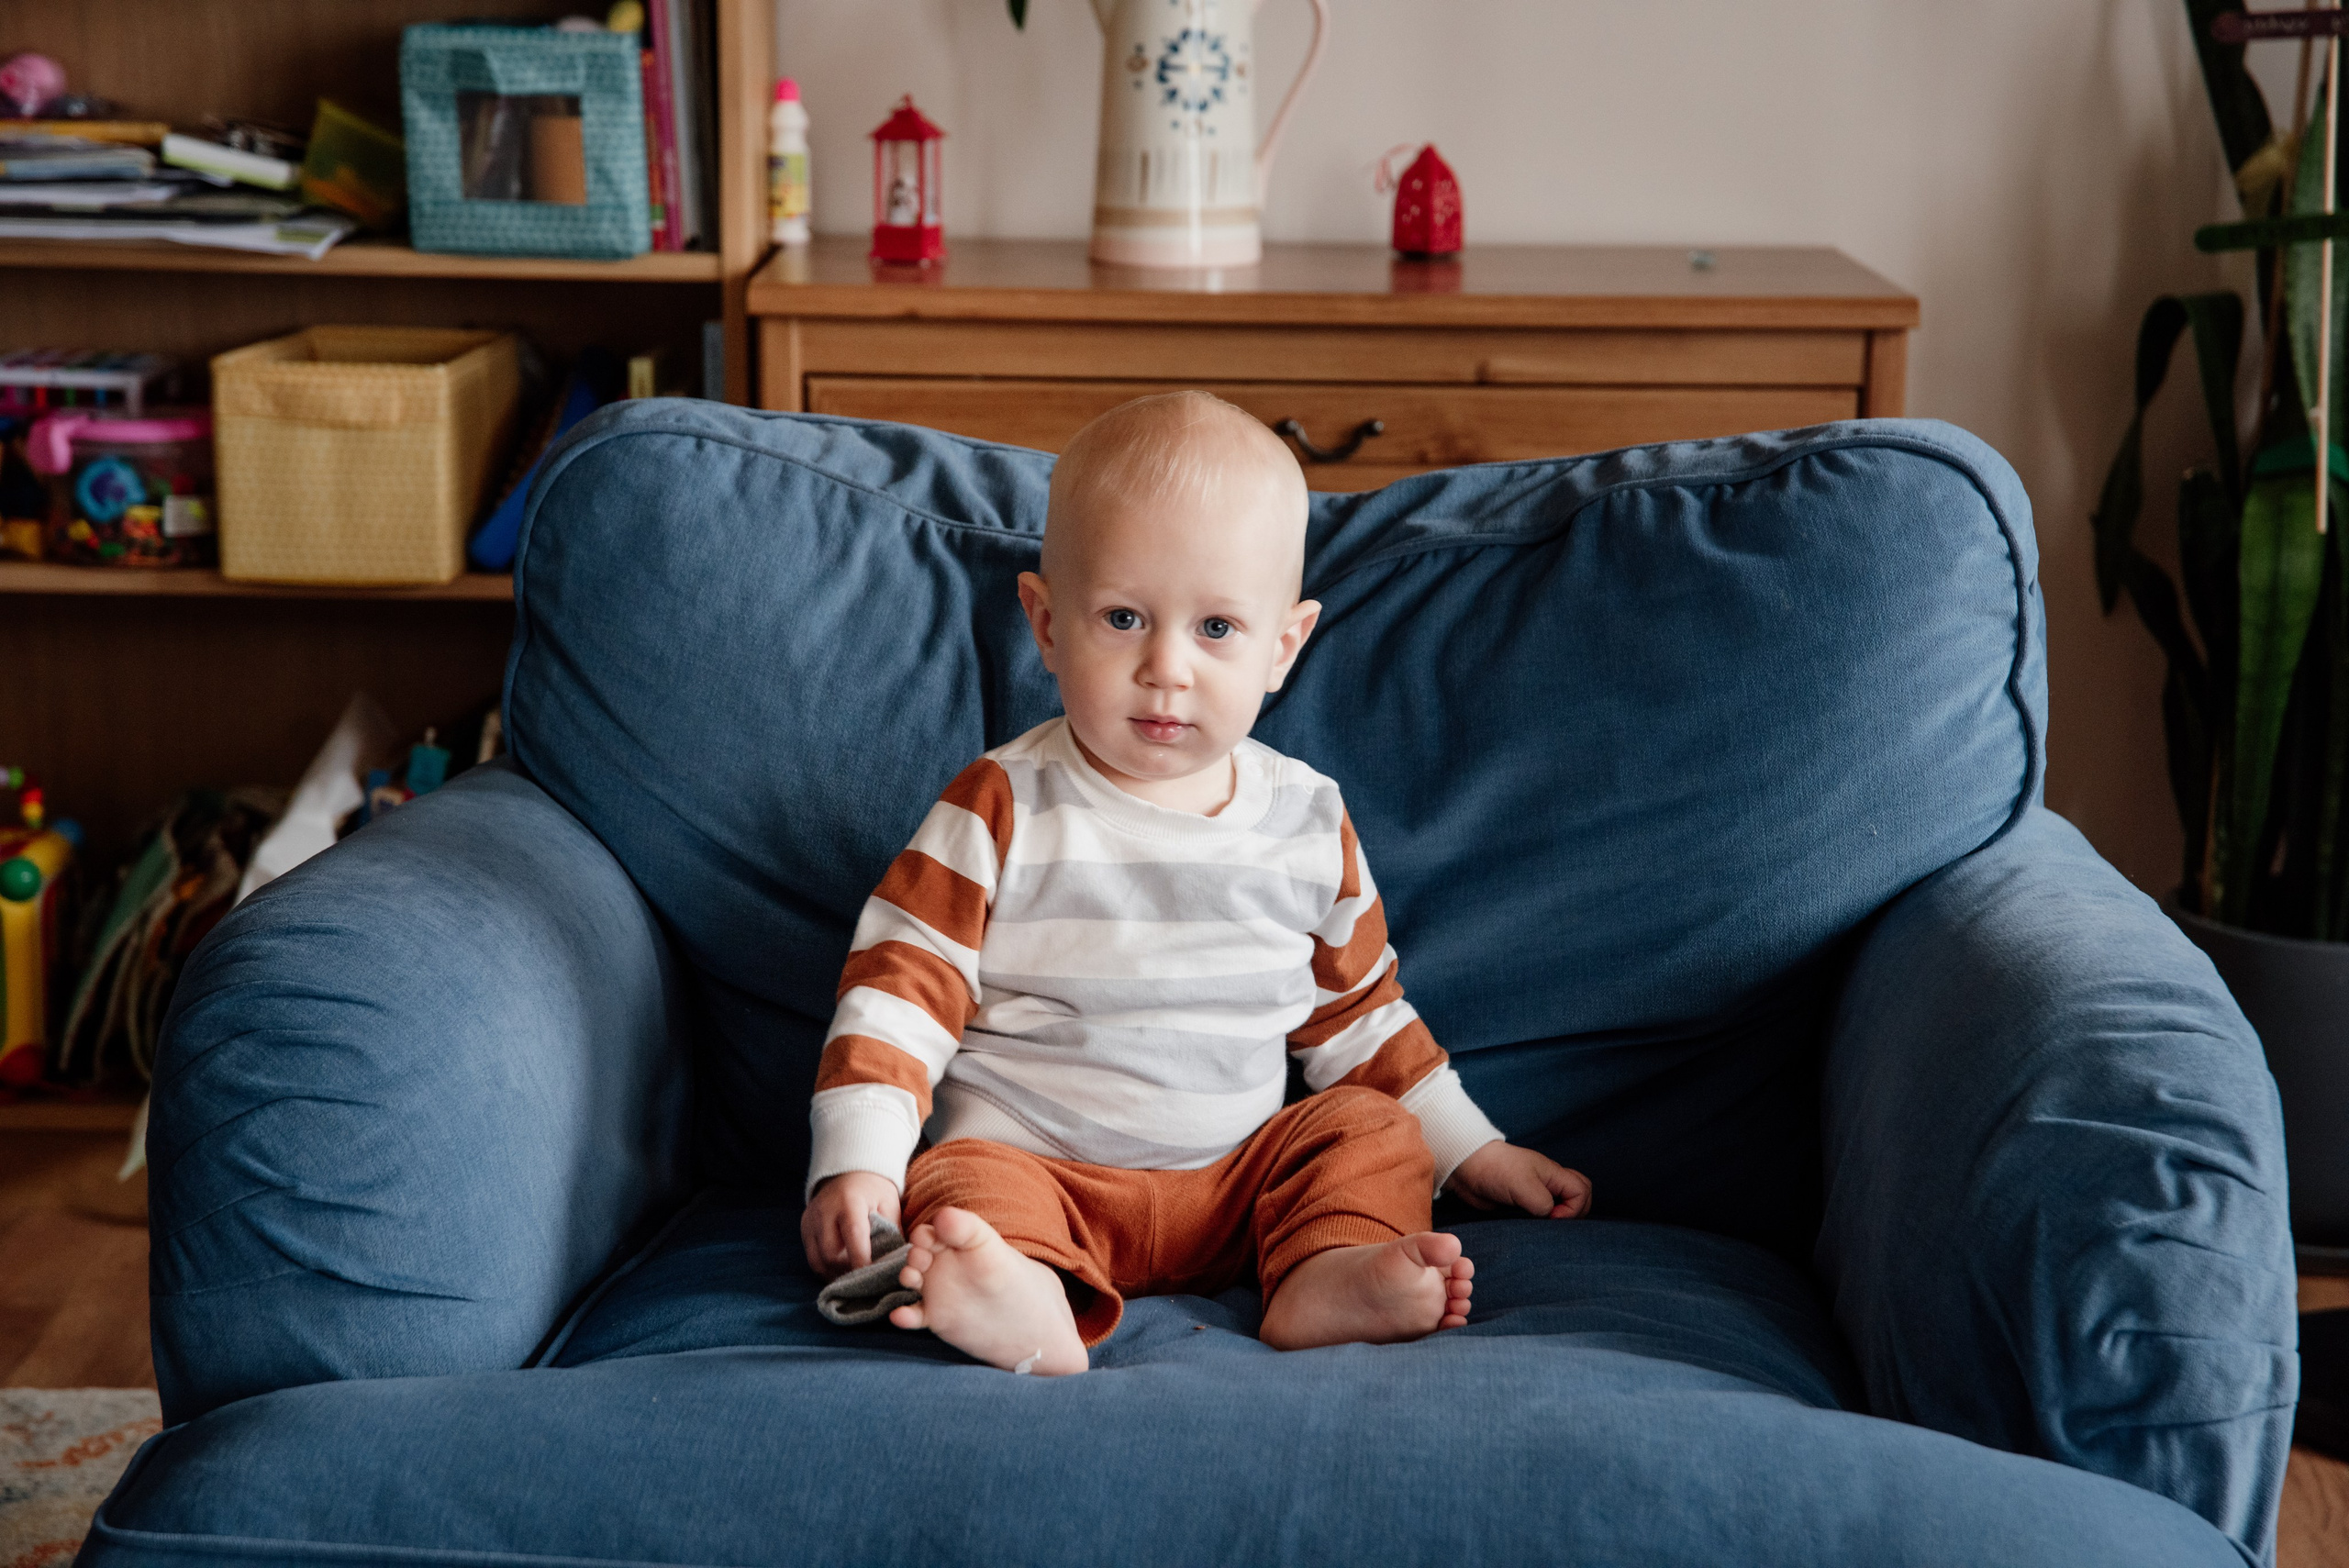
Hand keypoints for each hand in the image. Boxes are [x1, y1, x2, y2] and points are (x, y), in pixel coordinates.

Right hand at [801, 1170, 903, 1277]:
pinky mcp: (804, 1227)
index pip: (853, 1237)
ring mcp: (811, 1220)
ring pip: (818, 1261)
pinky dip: (826, 1268)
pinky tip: (841, 1270)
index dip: (862, 1262)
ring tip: (854, 1277)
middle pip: (831, 1254)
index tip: (874, 1278)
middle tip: (865, 1279)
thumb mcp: (889, 1204)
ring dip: (836, 1274)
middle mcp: (825, 1211)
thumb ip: (891, 1232)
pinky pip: (812, 1257)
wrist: (849, 1171)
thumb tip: (895, 1263)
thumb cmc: (874, 1190)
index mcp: (849, 1202)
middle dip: (848, 1271)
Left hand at [1446, 1141, 1590, 1218]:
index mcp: (1554, 1174)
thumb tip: (1551, 1219)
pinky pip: (1540, 1217)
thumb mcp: (1524, 1186)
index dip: (1573, 1209)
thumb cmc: (1496, 1170)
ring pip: (1560, 1210)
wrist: (1466, 1167)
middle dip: (1574, 1215)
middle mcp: (1548, 1184)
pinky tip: (1532, 1232)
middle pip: (1578, 1198)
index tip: (1552, 1217)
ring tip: (1543, 1230)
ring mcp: (1535, 1195)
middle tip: (1554, 1225)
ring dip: (1557, 1222)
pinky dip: (1541, 1226)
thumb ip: (1543, 1204)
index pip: (1582, 1191)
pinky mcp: (1521, 1206)